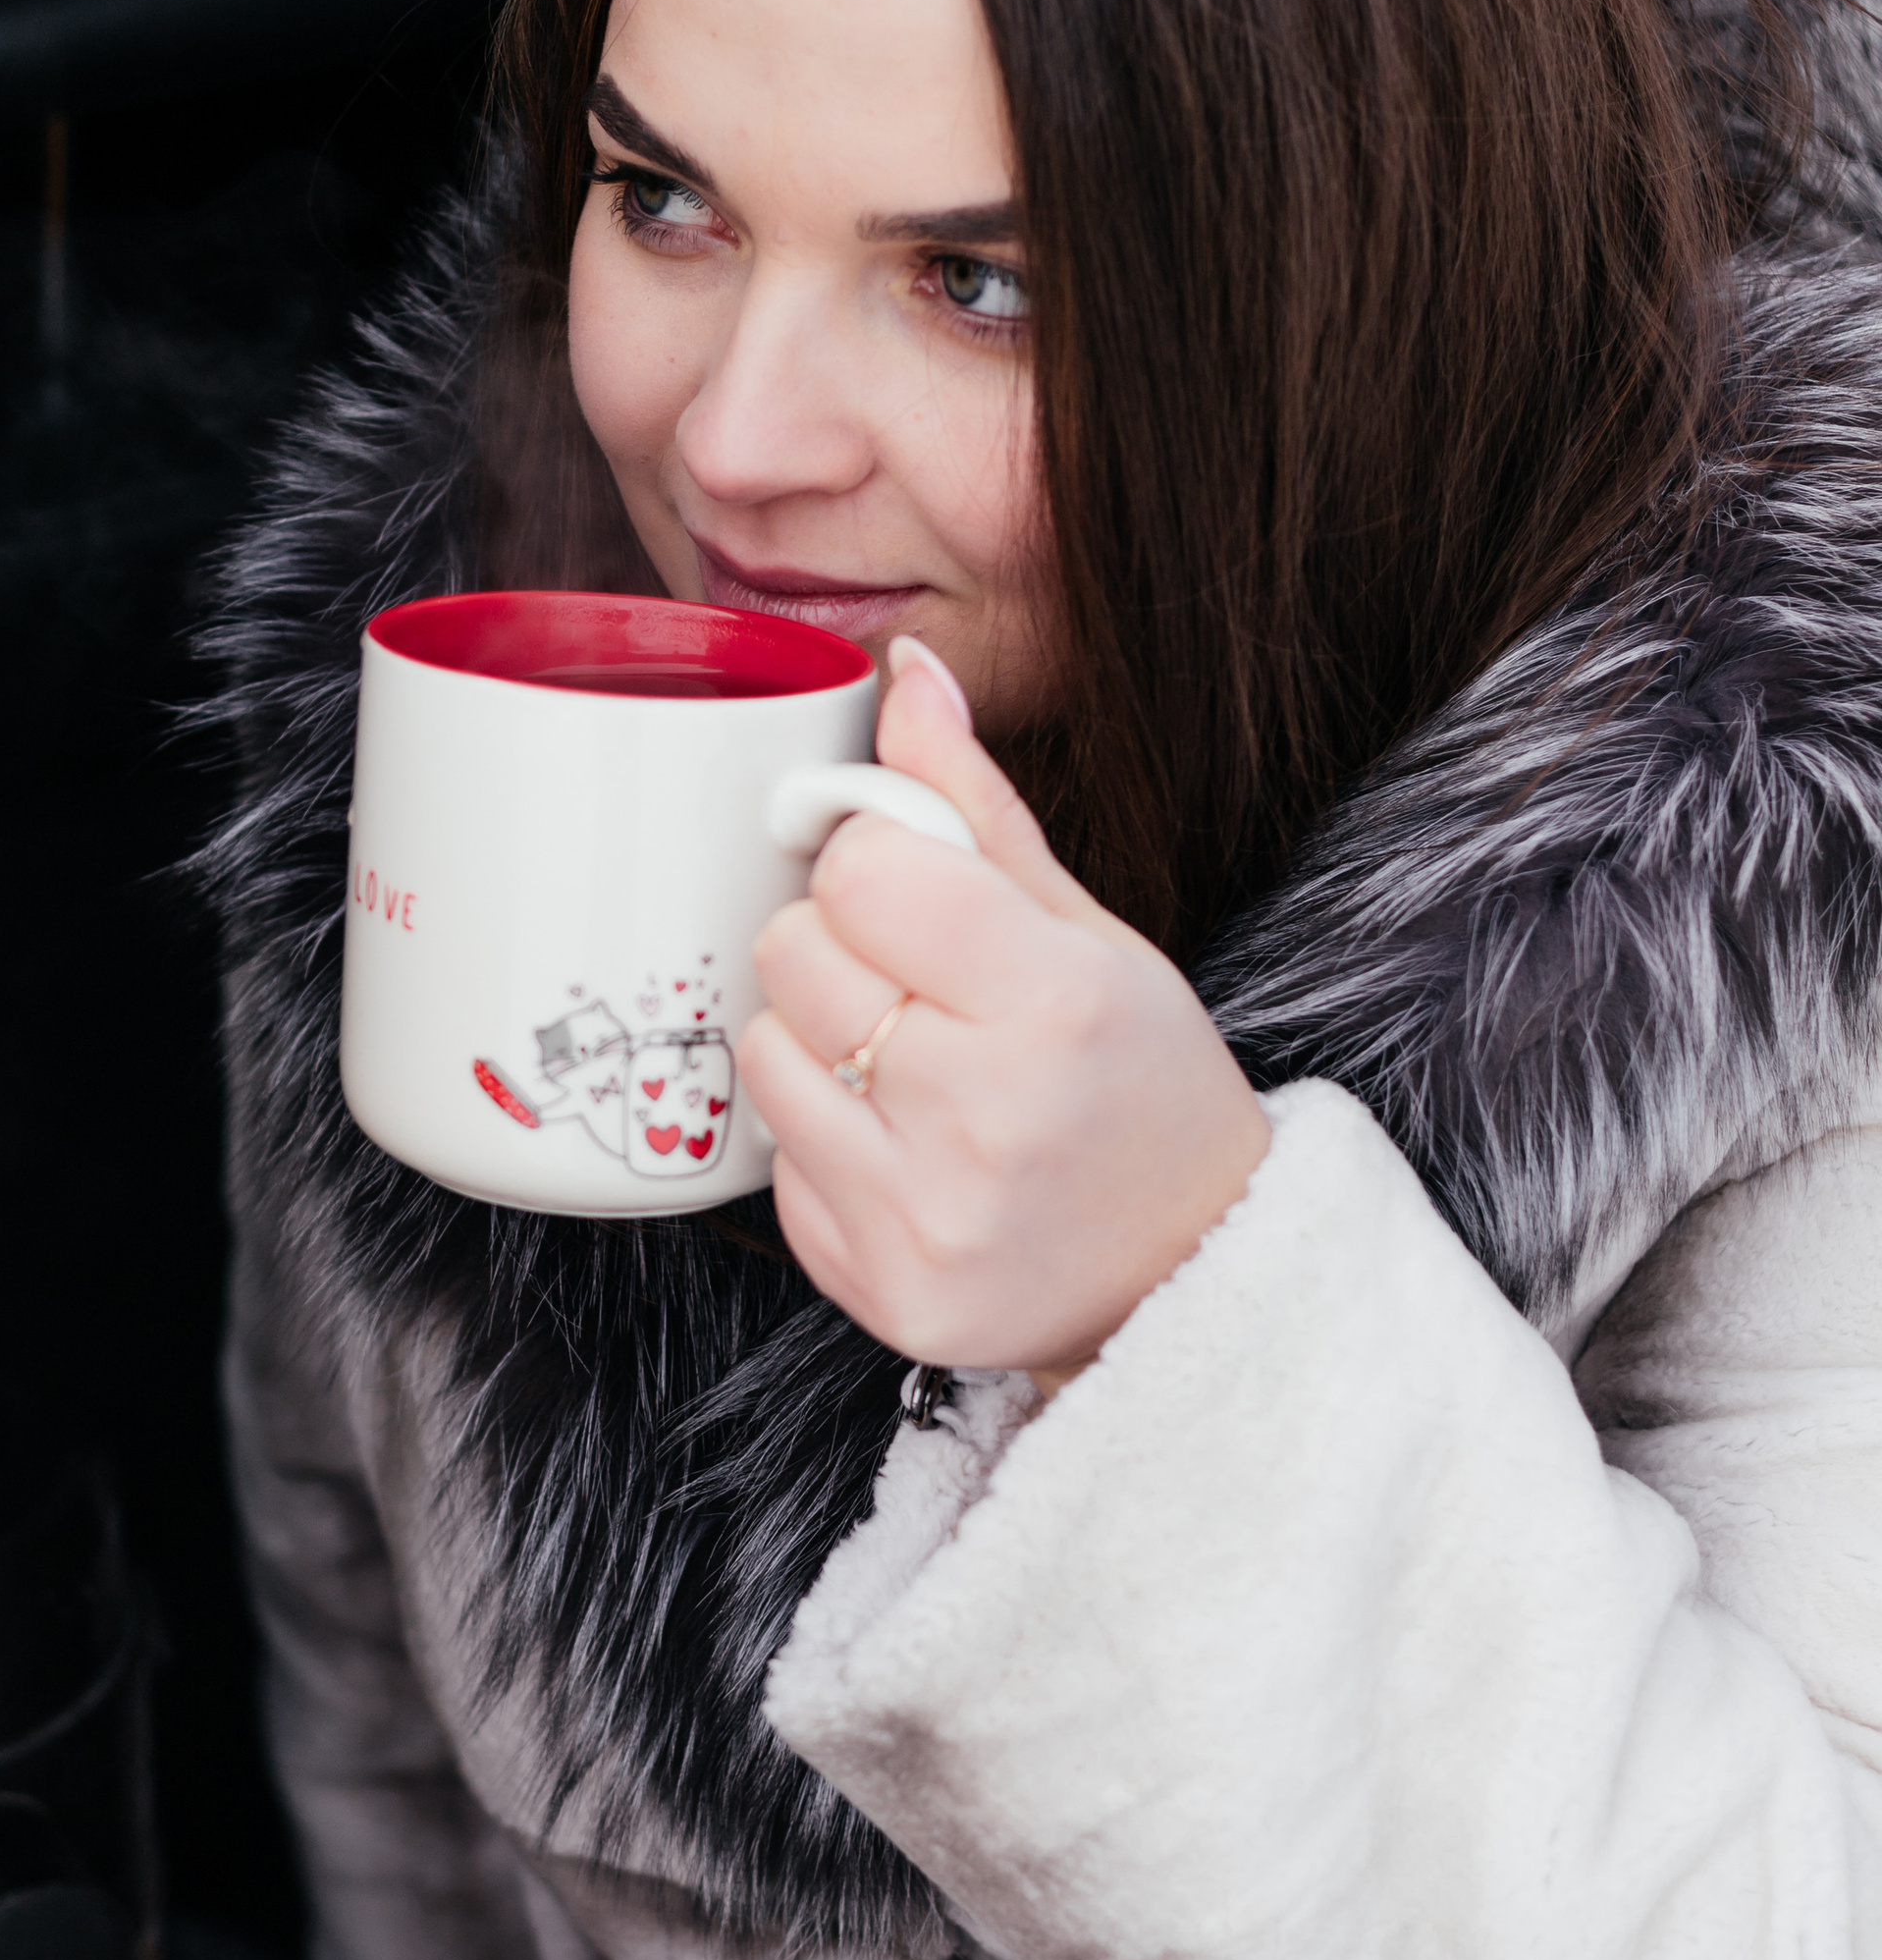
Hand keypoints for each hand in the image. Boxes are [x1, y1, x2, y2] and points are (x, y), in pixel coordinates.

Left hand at [740, 641, 1271, 1380]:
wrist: (1195, 1272)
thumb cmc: (1142, 1085)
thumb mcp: (1091, 933)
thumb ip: (976, 807)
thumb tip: (903, 669)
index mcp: (1057, 1003)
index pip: (862, 871)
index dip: (876, 865)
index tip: (921, 896)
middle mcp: (987, 1115)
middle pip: (796, 952)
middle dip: (842, 948)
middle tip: (920, 987)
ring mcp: (927, 1215)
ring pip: (764, 1051)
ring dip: (817, 1042)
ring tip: (910, 1069)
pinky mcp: (879, 1290)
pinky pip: (774, 1165)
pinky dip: (824, 1143)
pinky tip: (907, 1150)